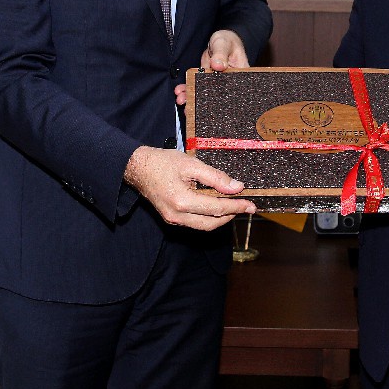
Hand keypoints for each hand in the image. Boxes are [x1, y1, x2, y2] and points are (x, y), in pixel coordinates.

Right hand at [124, 145, 255, 229]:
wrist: (138, 168)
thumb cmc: (163, 162)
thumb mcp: (191, 164)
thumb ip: (215, 177)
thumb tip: (236, 187)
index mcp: (182, 201)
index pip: (217, 209)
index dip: (236, 207)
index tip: (251, 204)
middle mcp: (177, 216)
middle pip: (212, 223)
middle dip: (231, 216)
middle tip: (246, 207)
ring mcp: (173, 219)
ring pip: (204, 226)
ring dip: (221, 218)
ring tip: (234, 206)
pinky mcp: (171, 218)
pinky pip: (195, 222)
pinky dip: (208, 217)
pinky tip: (216, 206)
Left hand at [176, 30, 249, 104]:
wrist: (221, 39)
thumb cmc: (228, 41)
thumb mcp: (224, 44)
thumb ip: (221, 54)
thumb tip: (218, 65)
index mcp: (238, 78)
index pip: (231, 94)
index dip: (220, 102)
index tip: (208, 106)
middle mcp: (227, 84)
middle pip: (216, 97)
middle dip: (201, 104)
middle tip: (189, 108)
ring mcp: (216, 82)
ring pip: (204, 94)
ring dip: (192, 97)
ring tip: (181, 100)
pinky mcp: (206, 79)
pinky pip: (197, 86)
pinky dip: (188, 88)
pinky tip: (180, 91)